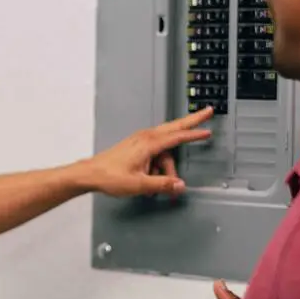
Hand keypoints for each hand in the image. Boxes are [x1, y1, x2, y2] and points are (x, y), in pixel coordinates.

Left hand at [78, 107, 212, 196]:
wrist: (90, 174)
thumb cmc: (110, 176)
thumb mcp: (139, 185)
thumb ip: (162, 185)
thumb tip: (180, 185)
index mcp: (148, 144)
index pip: (177, 136)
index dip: (194, 134)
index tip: (208, 130)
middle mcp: (145, 138)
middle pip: (175, 127)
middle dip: (192, 121)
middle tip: (208, 112)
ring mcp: (140, 141)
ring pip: (164, 148)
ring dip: (166, 165)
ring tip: (156, 186)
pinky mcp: (136, 146)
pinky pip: (155, 152)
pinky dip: (159, 163)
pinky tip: (152, 179)